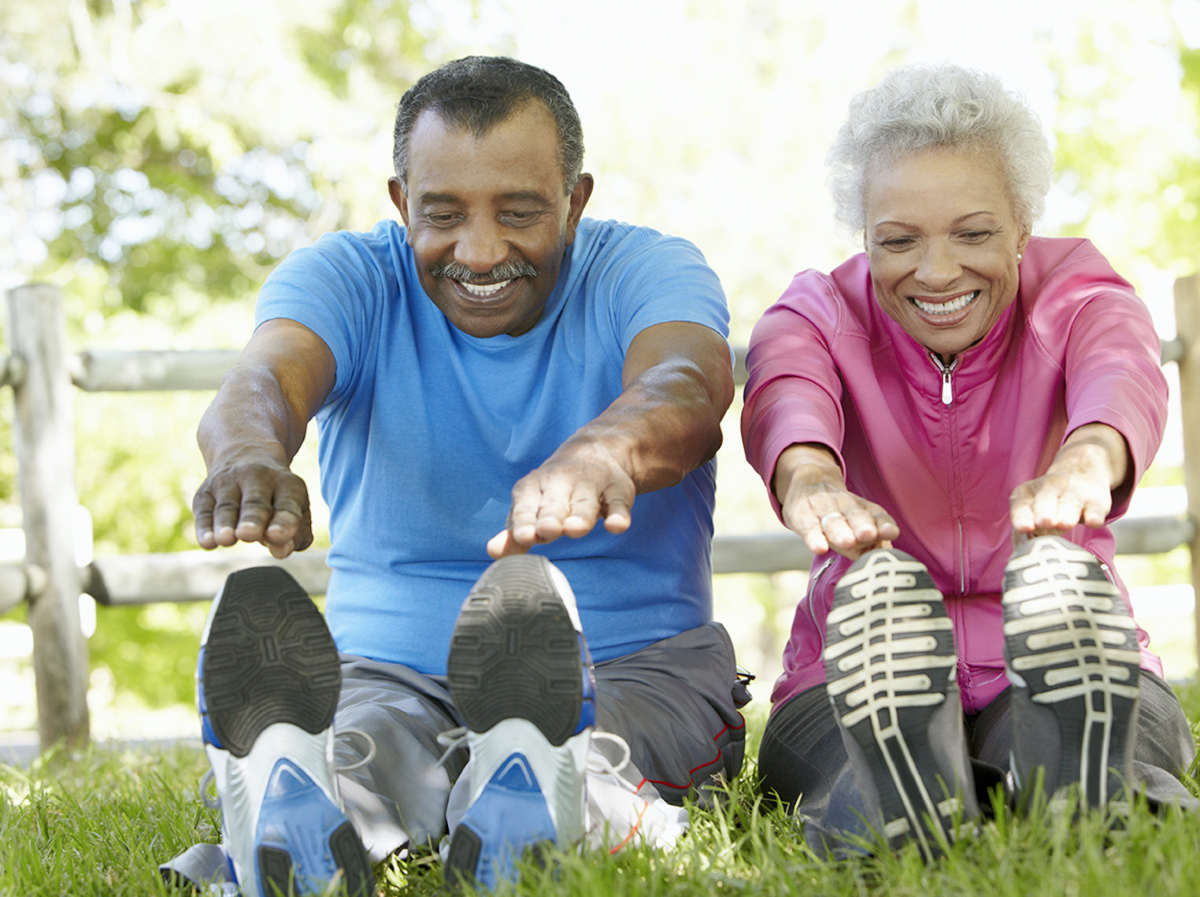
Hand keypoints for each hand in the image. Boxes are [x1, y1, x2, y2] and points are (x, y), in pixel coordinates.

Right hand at [192, 457, 313, 558]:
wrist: (245, 455)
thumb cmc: (277, 496)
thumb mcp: (295, 509)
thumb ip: (296, 534)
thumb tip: (282, 551)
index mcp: (287, 484)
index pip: (287, 505)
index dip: (283, 522)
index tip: (276, 536)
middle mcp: (258, 477)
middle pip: (256, 503)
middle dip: (253, 519)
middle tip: (249, 533)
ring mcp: (228, 483)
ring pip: (227, 507)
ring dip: (226, 524)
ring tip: (226, 539)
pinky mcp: (205, 493)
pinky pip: (204, 511)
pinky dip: (205, 528)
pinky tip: (207, 542)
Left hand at [487, 442, 634, 558]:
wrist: (594, 453)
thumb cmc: (553, 493)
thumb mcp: (532, 507)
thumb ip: (515, 532)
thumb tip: (493, 551)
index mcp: (533, 488)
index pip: (525, 507)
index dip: (524, 522)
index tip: (523, 537)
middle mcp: (560, 483)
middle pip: (554, 505)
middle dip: (550, 518)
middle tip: (547, 530)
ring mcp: (591, 484)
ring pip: (585, 504)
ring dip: (581, 517)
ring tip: (575, 530)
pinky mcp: (618, 489)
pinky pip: (618, 503)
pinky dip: (618, 515)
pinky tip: (616, 527)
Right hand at [782, 483, 898, 560]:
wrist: (807, 482)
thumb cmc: (838, 514)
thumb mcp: (857, 523)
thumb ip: (873, 542)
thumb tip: (884, 556)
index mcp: (863, 509)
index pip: (877, 515)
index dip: (884, 524)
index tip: (891, 532)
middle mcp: (845, 507)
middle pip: (856, 516)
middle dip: (863, 525)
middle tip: (869, 534)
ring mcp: (823, 511)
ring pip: (833, 522)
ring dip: (841, 532)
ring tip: (848, 541)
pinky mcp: (802, 517)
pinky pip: (809, 528)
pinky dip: (814, 538)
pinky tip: (819, 548)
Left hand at [1009, 423, 1127, 542]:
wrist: (1081, 473)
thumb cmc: (1049, 504)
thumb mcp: (1031, 513)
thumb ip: (1024, 534)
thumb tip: (1023, 554)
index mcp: (1026, 494)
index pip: (1021, 507)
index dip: (1022, 518)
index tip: (1024, 528)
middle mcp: (1049, 488)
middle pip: (1045, 502)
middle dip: (1044, 512)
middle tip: (1044, 523)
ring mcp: (1074, 492)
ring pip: (1070, 504)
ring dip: (1066, 514)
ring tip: (1064, 523)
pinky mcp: (1096, 500)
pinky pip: (1095, 508)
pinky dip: (1094, 516)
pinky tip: (1093, 522)